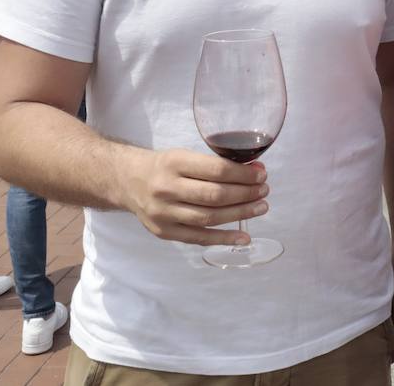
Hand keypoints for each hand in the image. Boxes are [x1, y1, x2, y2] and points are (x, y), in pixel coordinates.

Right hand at [121, 148, 268, 246]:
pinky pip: (199, 238)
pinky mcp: (165, 232)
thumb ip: (214, 165)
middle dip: (245, 194)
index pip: (216, 171)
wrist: (129, 182)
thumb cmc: (164, 167)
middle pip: (214, 196)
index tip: (261, 175)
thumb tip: (254, 172)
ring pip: (209, 218)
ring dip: (240, 214)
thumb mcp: (184, 155)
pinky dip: (224, 238)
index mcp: (175, 163)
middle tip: (264, 191)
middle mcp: (167, 189)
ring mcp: (164, 213)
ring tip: (260, 208)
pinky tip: (244, 236)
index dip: (243, 175)